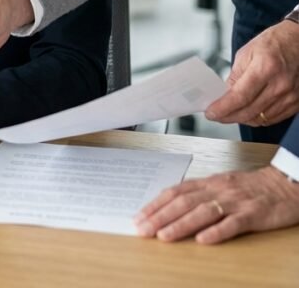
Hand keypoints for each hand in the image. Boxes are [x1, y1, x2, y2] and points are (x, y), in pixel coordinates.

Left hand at [135, 166, 298, 243]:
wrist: (284, 184)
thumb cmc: (251, 187)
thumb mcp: (222, 185)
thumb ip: (200, 194)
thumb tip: (172, 206)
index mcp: (209, 182)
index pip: (176, 191)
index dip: (156, 204)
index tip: (139, 216)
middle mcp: (218, 189)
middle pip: (184, 202)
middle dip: (161, 216)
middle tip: (143, 229)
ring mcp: (235, 202)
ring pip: (203, 212)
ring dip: (181, 225)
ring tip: (164, 236)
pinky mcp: (253, 214)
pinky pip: (233, 224)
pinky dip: (216, 232)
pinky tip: (203, 240)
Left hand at [205, 21, 298, 126]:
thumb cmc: (274, 42)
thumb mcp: (246, 52)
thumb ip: (235, 75)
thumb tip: (224, 94)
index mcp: (265, 67)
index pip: (240, 96)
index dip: (223, 108)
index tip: (211, 112)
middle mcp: (280, 84)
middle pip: (249, 111)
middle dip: (228, 117)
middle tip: (216, 115)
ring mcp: (290, 96)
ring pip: (260, 119)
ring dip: (242, 119)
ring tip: (230, 113)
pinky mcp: (296, 103)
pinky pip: (273, 119)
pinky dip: (257, 118)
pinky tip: (248, 113)